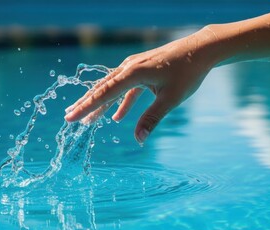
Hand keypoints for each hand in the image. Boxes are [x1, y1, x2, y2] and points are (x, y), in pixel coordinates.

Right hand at [64, 30, 217, 142]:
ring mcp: (135, 67)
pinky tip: (117, 117)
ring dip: (101, 104)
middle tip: (69, 117)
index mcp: (133, 73)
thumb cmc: (187, 73)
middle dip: (86, 104)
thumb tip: (138, 140)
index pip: (104, 93)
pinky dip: (120, 102)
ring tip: (88, 120)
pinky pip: (126, 88)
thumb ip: (152, 118)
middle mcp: (130, 67)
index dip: (86, 107)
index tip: (70, 118)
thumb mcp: (170, 99)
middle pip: (102, 88)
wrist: (200, 50)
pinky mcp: (142, 69)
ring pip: (112, 88)